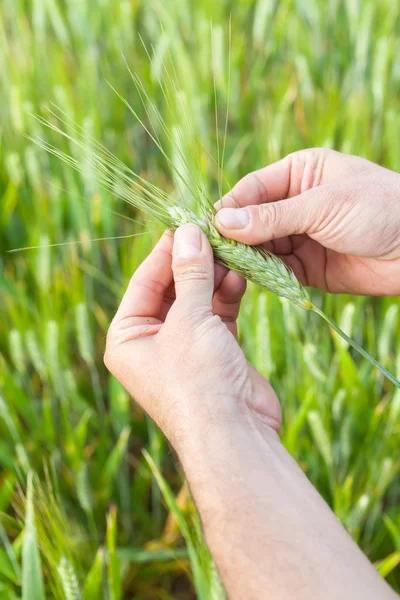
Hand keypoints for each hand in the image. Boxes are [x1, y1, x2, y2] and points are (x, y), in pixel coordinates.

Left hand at [104, 225, 280, 448]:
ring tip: (230, 251)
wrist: (233, 434)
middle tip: (212, 234)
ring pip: (197, 300)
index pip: (143, 283)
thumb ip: (190, 274)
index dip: (164, 253)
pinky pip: (217, 315)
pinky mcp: (214, 352)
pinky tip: (240, 275)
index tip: (184, 225)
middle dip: (192, 263)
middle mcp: (152, 343)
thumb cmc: (196, 379)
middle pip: (171, 290)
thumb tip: (188, 232)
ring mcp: (184, 348)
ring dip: (213, 277)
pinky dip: (227, 296)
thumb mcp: (188, 320)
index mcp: (127, 338)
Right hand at [214, 149, 399, 294]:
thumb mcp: (323, 205)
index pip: (253, 189)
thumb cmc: (380, 209)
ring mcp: (301, 236)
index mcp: (300, 173)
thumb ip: (273, 217)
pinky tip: (250, 280)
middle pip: (251, 220)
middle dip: (233, 237)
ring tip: (225, 271)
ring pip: (260, 247)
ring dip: (245, 259)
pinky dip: (263, 276)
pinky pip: (276, 270)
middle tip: (211, 255)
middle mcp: (296, 203)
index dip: (229, 208)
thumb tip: (223, 221)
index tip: (208, 228)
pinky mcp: (308, 267)